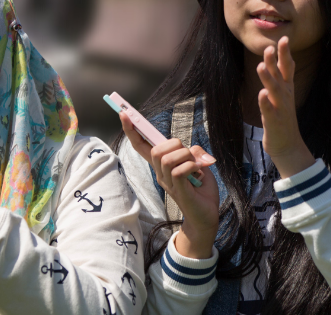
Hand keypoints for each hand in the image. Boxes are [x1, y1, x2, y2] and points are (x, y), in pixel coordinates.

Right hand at [118, 113, 218, 258]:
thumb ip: (194, 154)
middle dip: (176, 144)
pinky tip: (198, 175)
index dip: (133, 130)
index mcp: (162, 166)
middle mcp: (160, 173)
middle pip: (156, 149)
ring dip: (187, 156)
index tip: (124, 113)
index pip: (142, 145)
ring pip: (168, 158)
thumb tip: (195, 150)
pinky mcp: (177, 191)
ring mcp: (167, 183)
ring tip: (197, 167)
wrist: (206, 217)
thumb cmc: (201, 191)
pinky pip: (179, 170)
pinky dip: (193, 167)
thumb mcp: (200, 165)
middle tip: (190, 156)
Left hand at [256, 37, 314, 177]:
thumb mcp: (282, 96)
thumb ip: (279, 79)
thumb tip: (278, 60)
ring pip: (274, 91)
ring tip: (261, 65)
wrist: (288, 146)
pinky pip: (269, 110)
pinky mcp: (274, 121)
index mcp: (286, 89)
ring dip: (268, 78)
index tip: (284, 38)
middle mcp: (285, 96)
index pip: (287, 68)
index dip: (285, 54)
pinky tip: (262, 94)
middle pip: (280, 76)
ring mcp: (280, 109)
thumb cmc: (282, 119)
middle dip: (276, 61)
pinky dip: (265, 102)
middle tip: (271, 46)